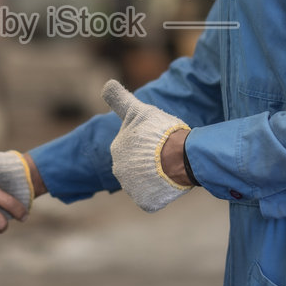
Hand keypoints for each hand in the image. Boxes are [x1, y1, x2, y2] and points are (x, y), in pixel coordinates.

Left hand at [102, 80, 193, 212]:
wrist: (179, 156)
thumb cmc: (160, 131)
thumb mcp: (138, 110)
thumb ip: (120, 99)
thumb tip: (106, 83)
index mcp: (117, 149)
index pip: (131, 147)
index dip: (147, 143)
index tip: (158, 139)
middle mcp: (119, 170)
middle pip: (137, 166)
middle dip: (150, 161)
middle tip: (167, 153)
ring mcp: (131, 188)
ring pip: (145, 182)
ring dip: (156, 177)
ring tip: (170, 166)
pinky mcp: (144, 201)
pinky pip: (152, 198)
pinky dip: (161, 192)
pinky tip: (169, 181)